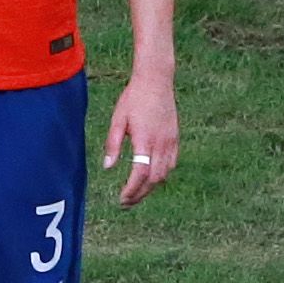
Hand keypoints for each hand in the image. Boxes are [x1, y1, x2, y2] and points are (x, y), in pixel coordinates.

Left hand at [105, 68, 179, 203]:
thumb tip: (107, 167)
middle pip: (154, 179)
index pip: (141, 173)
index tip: (122, 198)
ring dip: (151, 186)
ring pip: (165, 173)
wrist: (156, 80)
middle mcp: (161, 143)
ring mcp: (171, 141)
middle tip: (126, 202)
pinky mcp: (175, 137)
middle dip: (140, 194)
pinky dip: (162, 175)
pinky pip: (172, 163)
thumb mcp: (118, 120)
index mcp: (145, 139)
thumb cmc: (133, 98)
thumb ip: (113, 144)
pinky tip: (151, 177)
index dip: (132, 190)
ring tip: (137, 192)